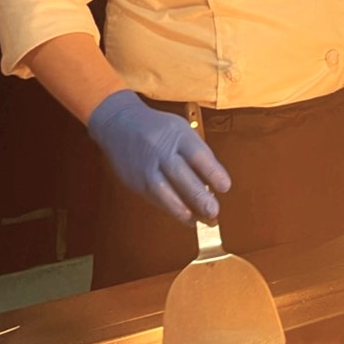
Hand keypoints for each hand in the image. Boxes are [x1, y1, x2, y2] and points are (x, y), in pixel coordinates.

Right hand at [88, 90, 230, 223]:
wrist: (118, 122)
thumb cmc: (158, 127)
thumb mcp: (181, 129)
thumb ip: (196, 152)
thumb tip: (214, 181)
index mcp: (177, 134)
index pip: (197, 154)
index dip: (212, 172)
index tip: (225, 187)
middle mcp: (159, 149)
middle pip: (180, 175)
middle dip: (198, 196)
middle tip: (214, 212)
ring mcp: (144, 166)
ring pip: (163, 191)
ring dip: (182, 209)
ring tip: (198, 221)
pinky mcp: (133, 180)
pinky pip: (153, 198)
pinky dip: (170, 208)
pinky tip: (184, 216)